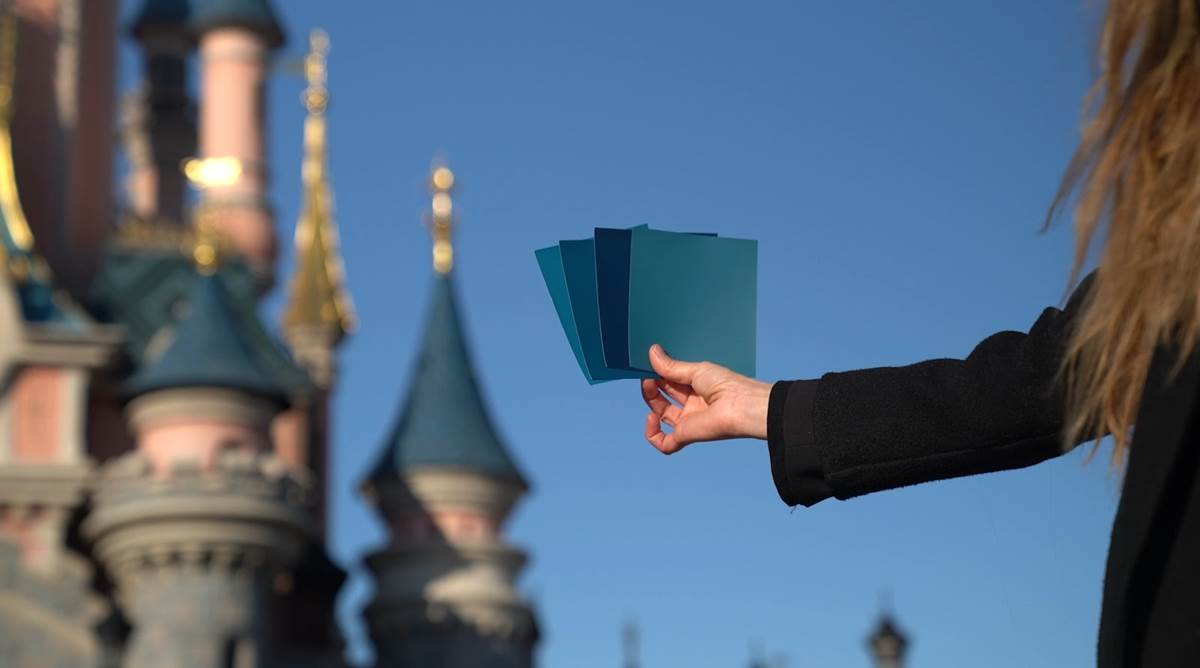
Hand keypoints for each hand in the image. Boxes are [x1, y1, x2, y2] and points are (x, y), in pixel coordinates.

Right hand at [640, 344, 772, 453]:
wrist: (740, 404)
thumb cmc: (726, 385)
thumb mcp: (695, 370)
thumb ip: (672, 366)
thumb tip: (652, 352)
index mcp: (697, 389)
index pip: (671, 382)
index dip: (658, 374)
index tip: (650, 364)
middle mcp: (692, 405)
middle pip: (664, 397)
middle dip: (652, 385)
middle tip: (647, 374)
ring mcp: (688, 421)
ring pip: (661, 415)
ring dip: (650, 400)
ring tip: (648, 385)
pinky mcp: (686, 436)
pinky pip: (665, 444)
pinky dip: (652, 433)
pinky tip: (651, 417)